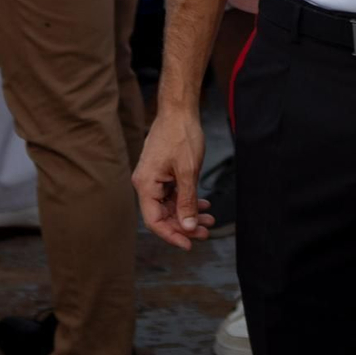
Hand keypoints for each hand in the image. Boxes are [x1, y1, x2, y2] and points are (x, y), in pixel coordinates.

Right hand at [133, 107, 214, 249]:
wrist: (180, 110)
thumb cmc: (181, 136)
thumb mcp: (188, 171)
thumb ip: (187, 201)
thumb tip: (187, 227)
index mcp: (145, 185)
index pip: (154, 221)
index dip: (171, 235)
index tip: (189, 244)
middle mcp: (146, 184)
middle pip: (163, 215)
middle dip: (184, 225)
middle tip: (206, 232)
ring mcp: (154, 178)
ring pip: (170, 205)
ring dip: (189, 213)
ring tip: (210, 219)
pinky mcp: (162, 172)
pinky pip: (173, 193)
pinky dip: (188, 200)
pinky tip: (204, 204)